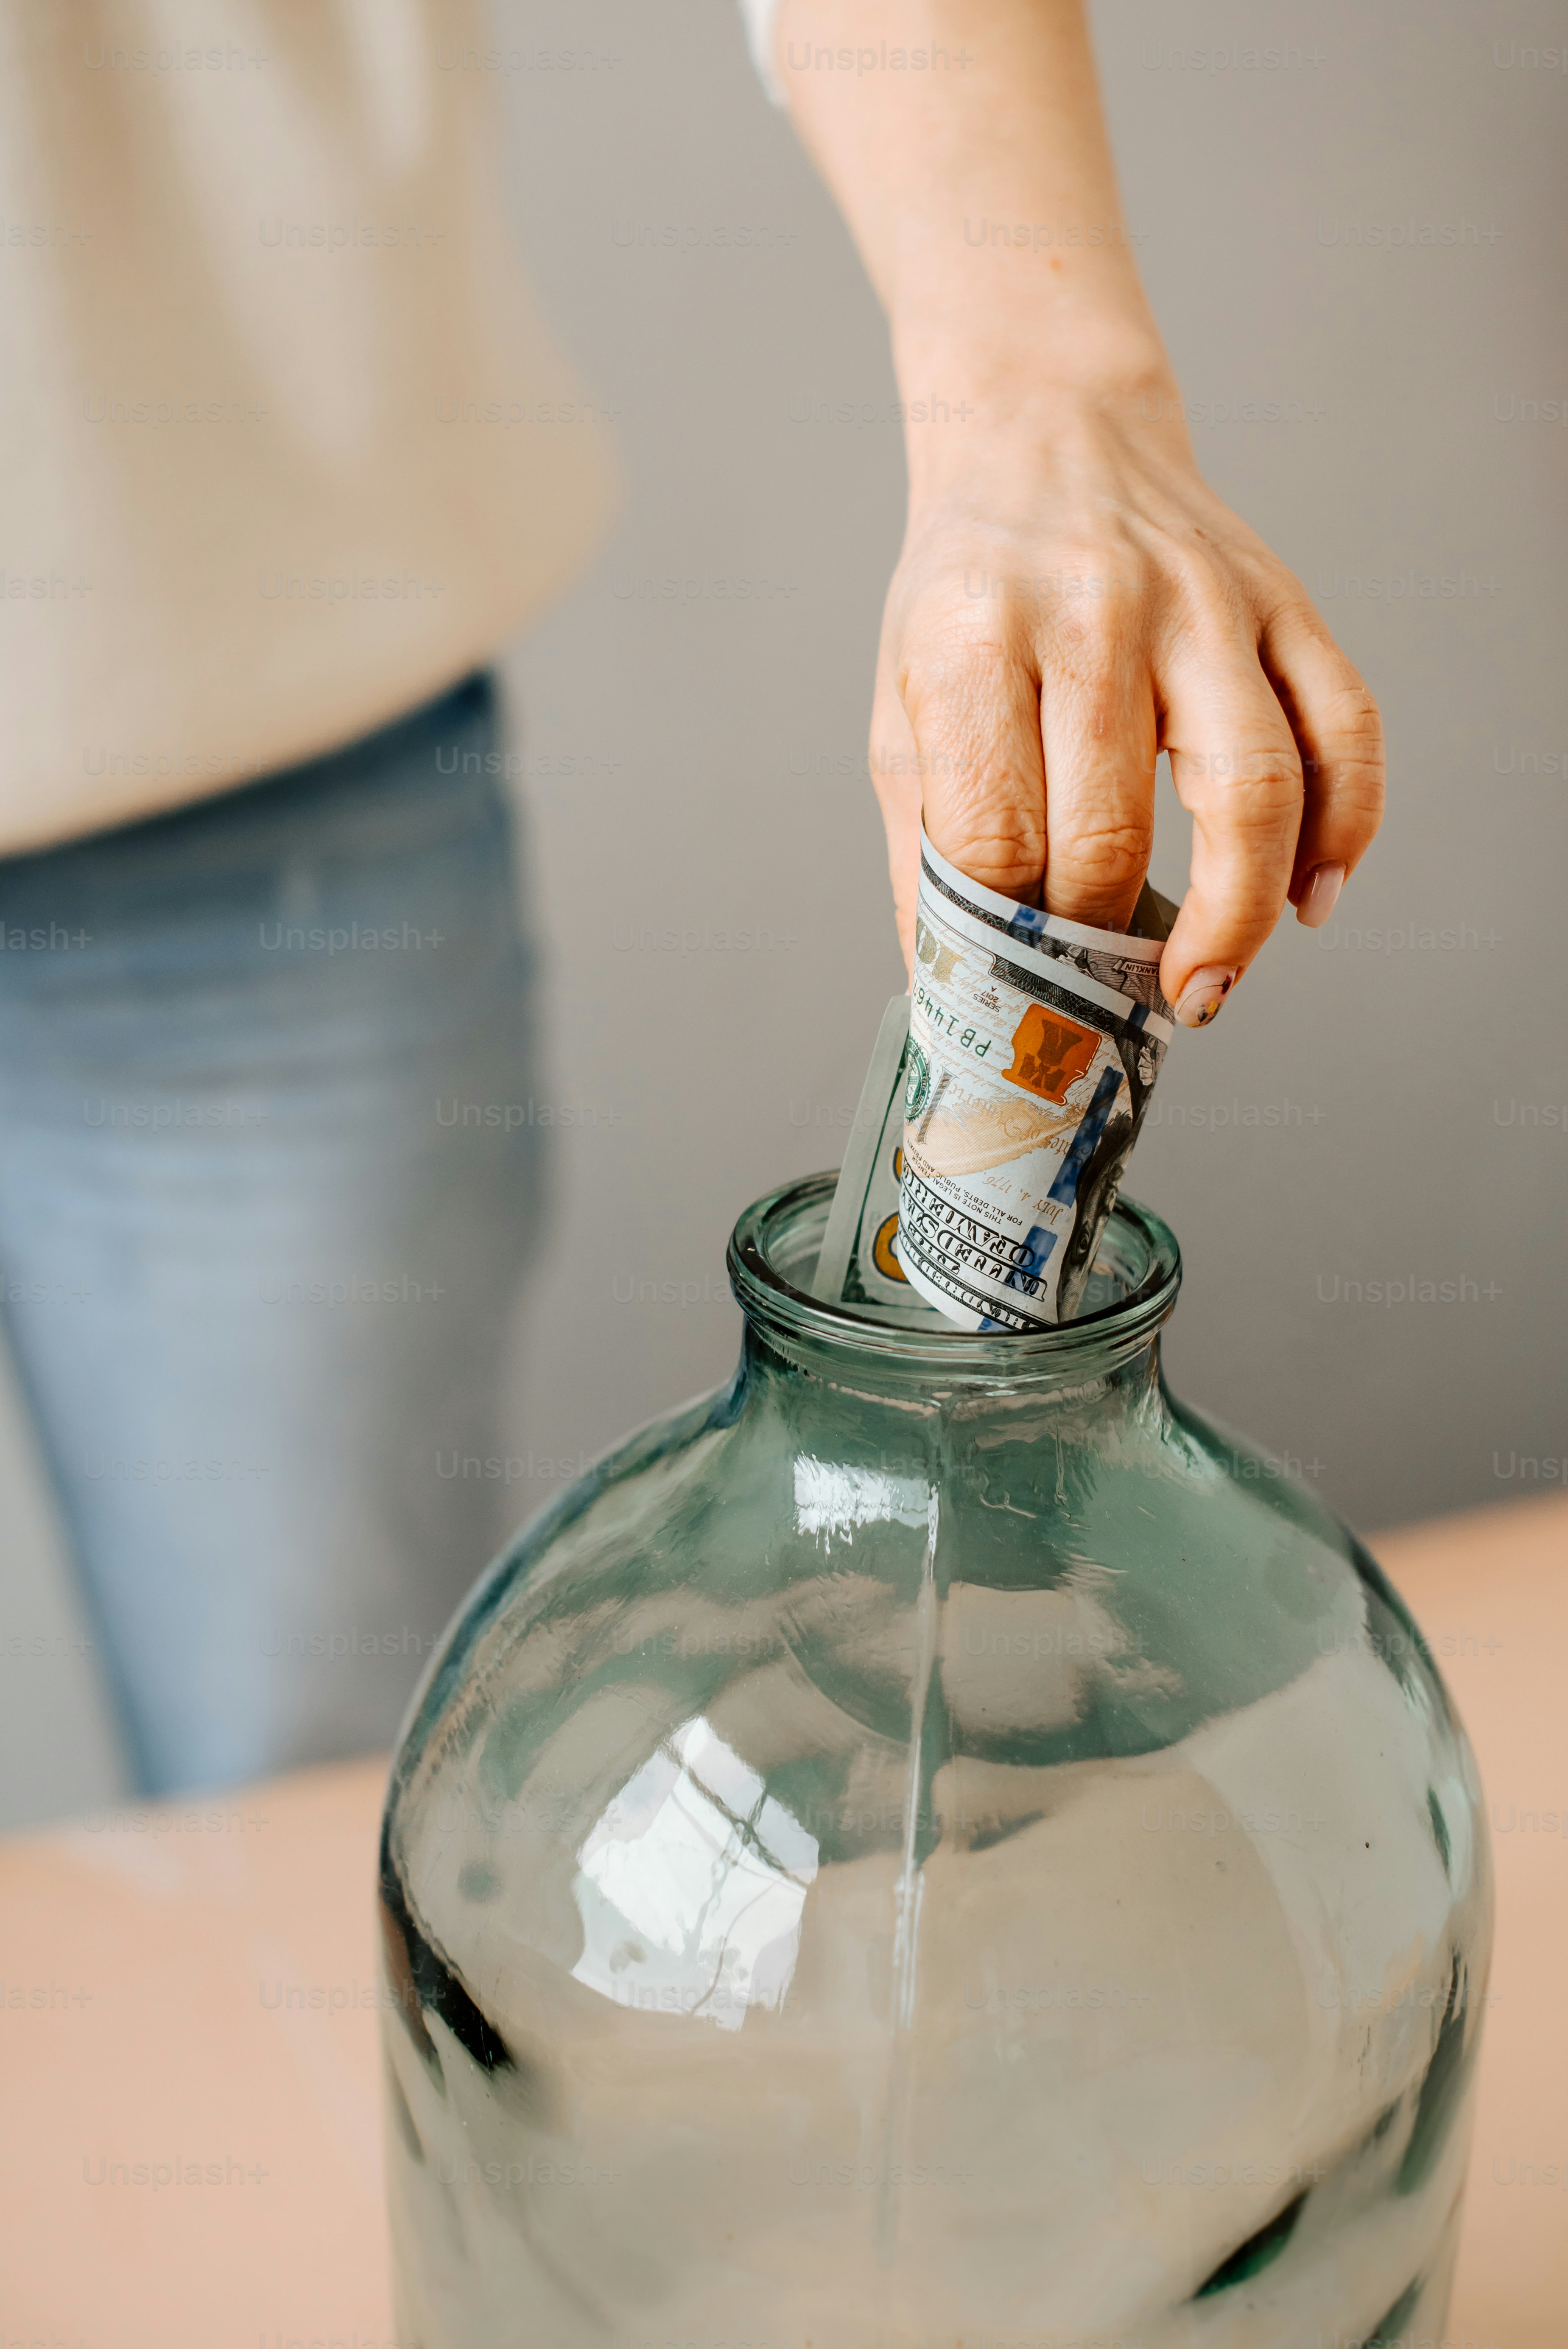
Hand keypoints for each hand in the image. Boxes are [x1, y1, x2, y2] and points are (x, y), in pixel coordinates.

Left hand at [869, 380, 1384, 1025]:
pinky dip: (1341, 832)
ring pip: (1253, 791)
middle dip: (1103, 944)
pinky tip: (1308, 898)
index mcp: (972, 640)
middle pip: (1113, 831)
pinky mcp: (1284, 603)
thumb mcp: (904, 712)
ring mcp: (1202, 604)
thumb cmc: (971, 592)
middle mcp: (1093, 612)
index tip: (1018, 989)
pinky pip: (1345, 734)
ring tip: (1204, 984)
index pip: (995, 834)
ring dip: (1236, 917)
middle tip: (1100, 996)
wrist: (1045, 439)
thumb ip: (928, 855)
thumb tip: (957, 995)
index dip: (1007, 936)